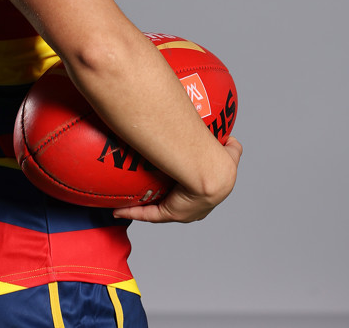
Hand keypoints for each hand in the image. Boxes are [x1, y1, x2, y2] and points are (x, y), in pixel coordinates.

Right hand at [113, 136, 242, 223]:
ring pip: (160, 209)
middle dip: (167, 198)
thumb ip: (231, 146)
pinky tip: (119, 209)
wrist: (211, 172)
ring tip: (127, 200)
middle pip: (179, 203)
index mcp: (211, 191)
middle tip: (149, 186)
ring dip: (145, 206)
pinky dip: (133, 212)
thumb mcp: (228, 152)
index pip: (199, 193)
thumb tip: (232, 136)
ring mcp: (184, 211)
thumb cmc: (217, 158)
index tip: (178, 179)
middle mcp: (198, 205)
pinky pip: (149, 215)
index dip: (189, 187)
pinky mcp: (171, 213)